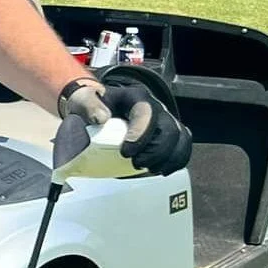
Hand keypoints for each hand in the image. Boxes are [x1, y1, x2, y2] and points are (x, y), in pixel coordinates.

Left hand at [58, 76, 192, 174]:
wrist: (100, 108)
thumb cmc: (93, 106)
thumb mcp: (84, 100)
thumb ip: (89, 106)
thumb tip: (101, 118)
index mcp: (136, 98)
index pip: (146, 114)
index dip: (140, 135)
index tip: (126, 153)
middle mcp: (156, 108)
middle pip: (169, 130)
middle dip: (156, 152)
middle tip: (136, 163)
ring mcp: (165, 120)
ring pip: (180, 139)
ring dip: (167, 159)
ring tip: (148, 169)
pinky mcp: (170, 133)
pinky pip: (183, 147)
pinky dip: (176, 161)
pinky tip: (161, 170)